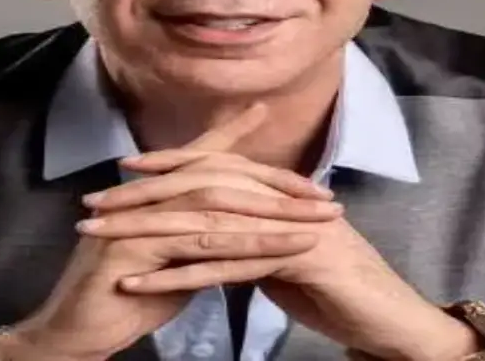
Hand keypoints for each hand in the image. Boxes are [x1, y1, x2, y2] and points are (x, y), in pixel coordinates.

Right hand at [0, 104, 338, 360]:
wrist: (76, 333)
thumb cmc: (123, 300)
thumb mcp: (173, 262)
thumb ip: (200, 239)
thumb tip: (239, 230)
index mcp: (153, 195)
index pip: (201, 156)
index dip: (235, 134)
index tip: (273, 117)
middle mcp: (146, 198)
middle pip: (220, 177)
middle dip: (277, 186)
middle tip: (325, 196)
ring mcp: (139, 220)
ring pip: (216, 206)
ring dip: (272, 216)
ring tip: (316, 224)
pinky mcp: (135, 250)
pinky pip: (200, 243)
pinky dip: (244, 246)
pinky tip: (279, 251)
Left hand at [97, 149, 480, 360]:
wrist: (393, 318)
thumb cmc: (342, 291)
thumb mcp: (291, 254)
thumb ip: (258, 235)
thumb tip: (224, 230)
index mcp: (280, 195)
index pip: (215, 171)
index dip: (169, 166)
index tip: (123, 171)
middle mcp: (281, 201)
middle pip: (199, 191)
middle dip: (141, 197)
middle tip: (91, 206)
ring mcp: (287, 226)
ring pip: (203, 225)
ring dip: (143, 233)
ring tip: (98, 237)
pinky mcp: (292, 260)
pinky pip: (224, 267)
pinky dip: (175, 277)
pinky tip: (136, 284)